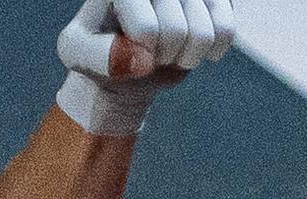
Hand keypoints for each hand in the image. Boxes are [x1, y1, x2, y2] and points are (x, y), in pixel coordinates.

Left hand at [58, 0, 238, 80]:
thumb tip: (143, 61)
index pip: (147, 28)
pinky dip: (213, 49)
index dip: (139, 54)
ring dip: (186, 56)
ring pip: (205, 31)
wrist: (124, 61)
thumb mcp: (78, 53)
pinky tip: (197, 49)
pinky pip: (227, 29)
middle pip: (177, 31)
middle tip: (148, 51)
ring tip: (168, 50)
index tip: (123, 49)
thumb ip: (99, 55)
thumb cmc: (96, 50)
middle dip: (163, 56)